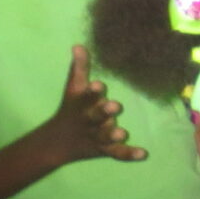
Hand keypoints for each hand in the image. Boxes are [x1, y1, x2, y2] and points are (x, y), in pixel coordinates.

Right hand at [43, 45, 145, 166]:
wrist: (56, 143)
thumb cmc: (71, 109)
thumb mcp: (73, 88)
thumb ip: (79, 68)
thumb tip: (79, 44)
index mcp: (83, 104)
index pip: (87, 96)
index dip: (93, 92)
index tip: (98, 85)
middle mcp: (89, 121)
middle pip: (96, 116)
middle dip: (104, 112)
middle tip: (114, 107)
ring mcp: (96, 136)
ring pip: (105, 136)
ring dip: (113, 135)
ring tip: (122, 133)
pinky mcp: (104, 150)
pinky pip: (117, 153)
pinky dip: (129, 154)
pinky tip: (143, 154)